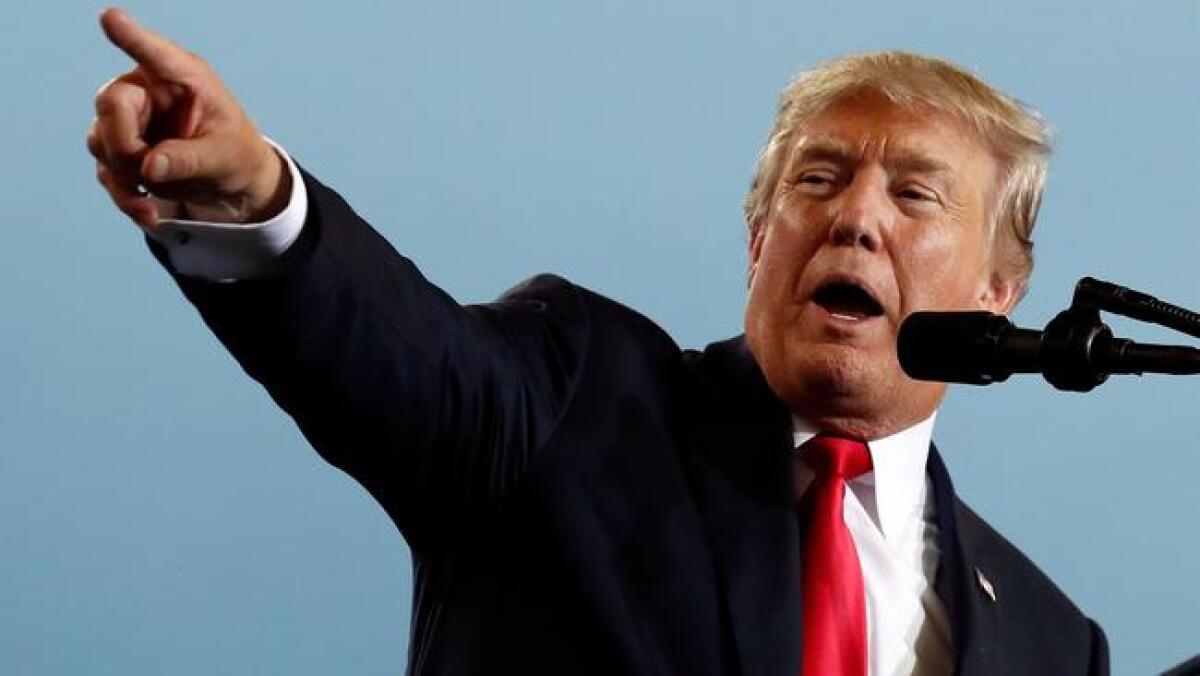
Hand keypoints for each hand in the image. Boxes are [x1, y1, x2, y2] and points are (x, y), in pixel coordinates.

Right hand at [88, 7, 289, 227]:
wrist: (231, 185)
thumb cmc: (237, 155)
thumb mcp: (225, 158)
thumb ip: (190, 159)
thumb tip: (150, 167)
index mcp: (184, 77)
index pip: (154, 53)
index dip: (131, 36)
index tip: (111, 17)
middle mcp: (149, 90)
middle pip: (111, 104)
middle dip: (124, 144)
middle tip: (147, 171)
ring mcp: (131, 119)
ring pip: (101, 140)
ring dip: (126, 175)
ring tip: (162, 195)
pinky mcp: (121, 149)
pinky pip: (106, 170)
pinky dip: (125, 196)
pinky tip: (149, 213)